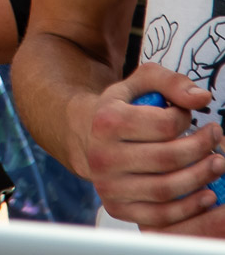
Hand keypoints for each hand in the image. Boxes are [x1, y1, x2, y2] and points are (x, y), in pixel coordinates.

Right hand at [84, 63, 224, 228]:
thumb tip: (201, 98)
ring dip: (201, 178)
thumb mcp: (140, 84)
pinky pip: (159, 215)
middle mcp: (102, 155)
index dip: (185, 119)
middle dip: (202, 150)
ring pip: (166, 189)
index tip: (188, 117)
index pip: (164, 125)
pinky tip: (205, 194)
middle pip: (168, 158)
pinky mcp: (116, 207)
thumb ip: (171, 82)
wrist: (86, 136)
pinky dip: (189, 208)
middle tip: (216, 141)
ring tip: (216, 164)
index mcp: (107, 121)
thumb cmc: (121, 110)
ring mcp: (108, 185)